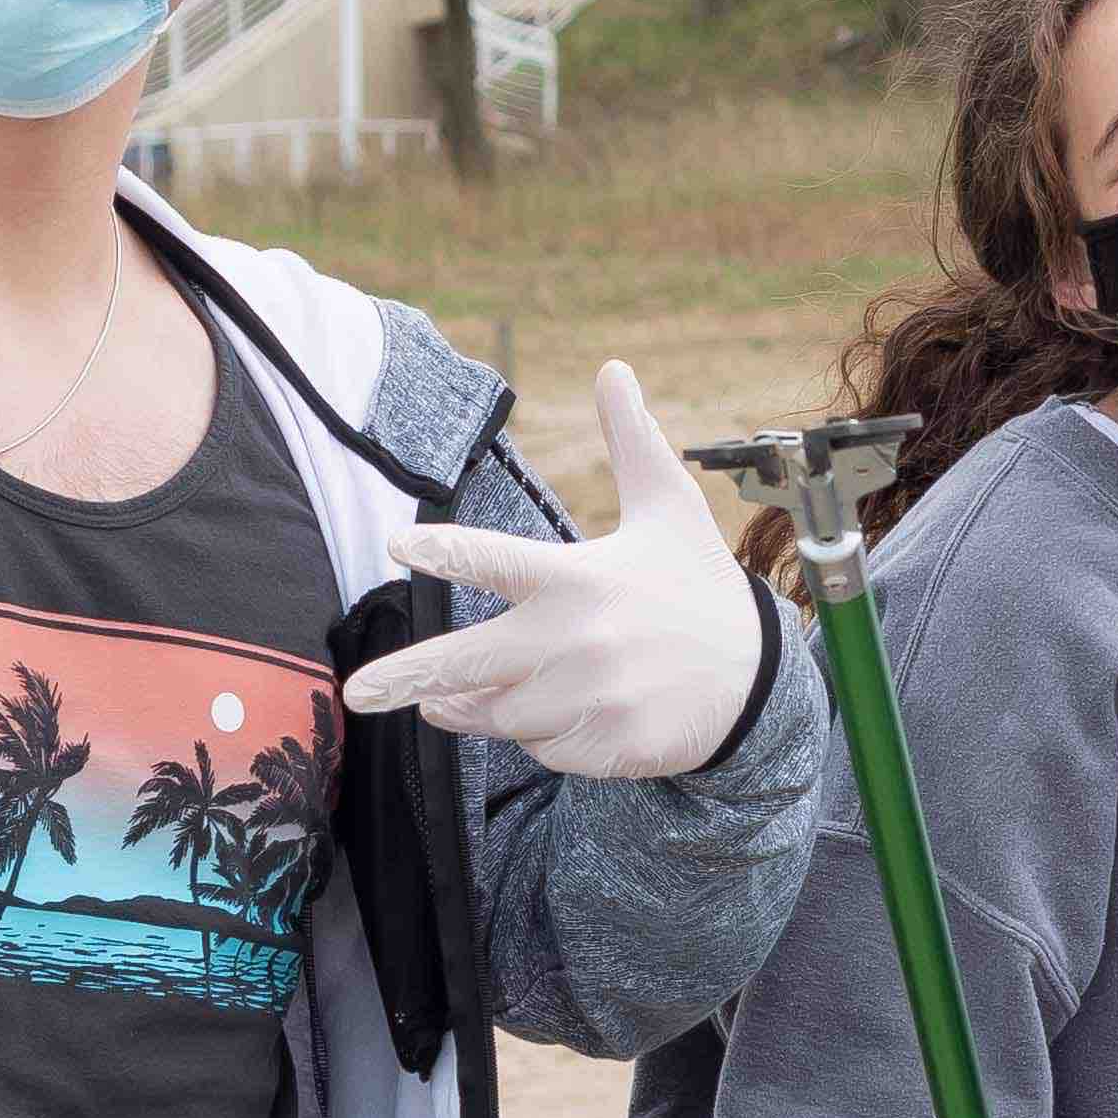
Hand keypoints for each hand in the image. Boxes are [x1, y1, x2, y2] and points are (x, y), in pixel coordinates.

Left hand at [342, 364, 772, 780]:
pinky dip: (540, 733)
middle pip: (469, 661)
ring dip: (486, 703)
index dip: (445, 551)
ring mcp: (591, 699)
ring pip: (500, 713)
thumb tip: (613, 368)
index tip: (398, 545)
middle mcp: (578, 640)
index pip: (498, 558)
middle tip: (358, 692)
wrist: (759, 682)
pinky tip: (566, 710)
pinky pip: (539, 749)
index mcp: (579, 577)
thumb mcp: (670, 509)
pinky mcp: (604, 746)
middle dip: (407, 677)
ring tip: (477, 692)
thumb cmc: (697, 587)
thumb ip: (630, 442)